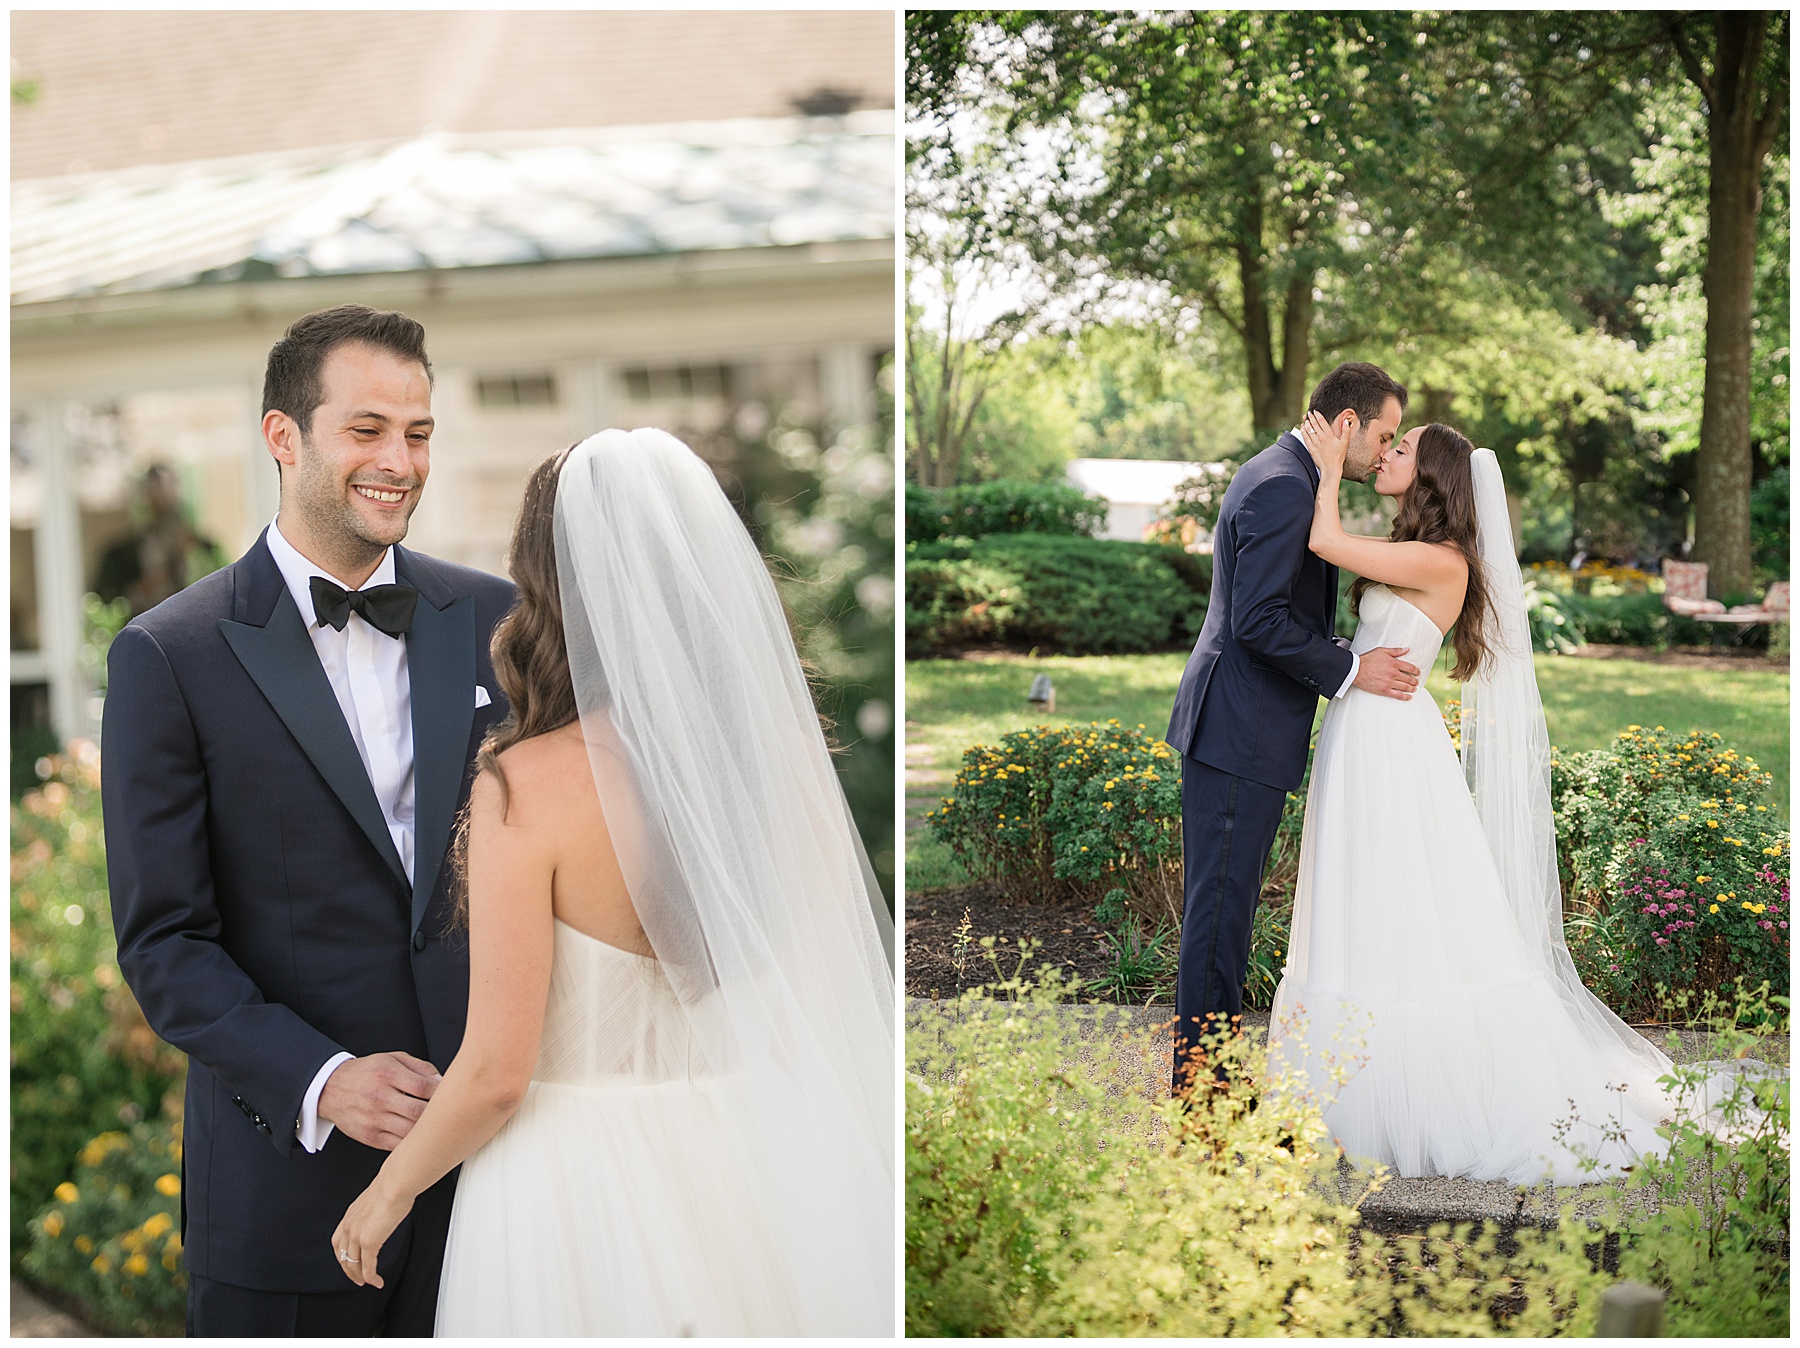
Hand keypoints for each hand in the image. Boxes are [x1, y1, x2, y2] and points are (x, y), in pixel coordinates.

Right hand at [318, 1052, 440, 1150]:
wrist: (330, 1089)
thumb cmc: (367, 1073)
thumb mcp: (392, 1059)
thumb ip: (420, 1067)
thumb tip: (442, 1080)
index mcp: (387, 1074)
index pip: (423, 1086)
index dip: (443, 1091)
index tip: (452, 1093)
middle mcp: (379, 1097)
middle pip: (418, 1111)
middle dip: (439, 1113)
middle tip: (450, 1112)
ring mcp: (373, 1119)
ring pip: (410, 1131)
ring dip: (428, 1130)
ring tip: (439, 1125)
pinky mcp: (370, 1137)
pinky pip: (398, 1145)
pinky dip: (413, 1143)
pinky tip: (421, 1136)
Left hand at [330, 1177, 412, 1287]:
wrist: (396, 1184)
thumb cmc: (393, 1185)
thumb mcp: (377, 1197)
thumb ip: (375, 1207)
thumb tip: (386, 1208)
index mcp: (351, 1214)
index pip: (338, 1242)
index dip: (342, 1256)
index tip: (350, 1262)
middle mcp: (349, 1226)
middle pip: (342, 1256)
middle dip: (349, 1271)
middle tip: (357, 1279)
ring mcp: (357, 1235)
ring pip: (353, 1265)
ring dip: (360, 1277)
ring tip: (368, 1282)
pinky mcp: (369, 1242)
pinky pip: (368, 1267)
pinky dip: (371, 1277)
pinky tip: (377, 1281)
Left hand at [1300, 410, 1350, 476]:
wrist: (1331, 468)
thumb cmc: (1339, 456)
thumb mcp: (1345, 443)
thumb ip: (1346, 431)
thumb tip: (1346, 421)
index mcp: (1329, 435)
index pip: (1322, 421)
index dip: (1318, 415)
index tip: (1315, 411)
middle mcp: (1321, 437)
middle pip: (1314, 424)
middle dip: (1310, 417)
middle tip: (1308, 413)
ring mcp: (1315, 443)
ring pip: (1309, 430)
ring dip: (1306, 423)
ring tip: (1304, 418)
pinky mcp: (1311, 448)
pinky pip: (1305, 437)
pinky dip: (1303, 431)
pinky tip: (1302, 428)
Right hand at [1353, 646, 1419, 700]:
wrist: (1355, 670)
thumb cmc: (1367, 659)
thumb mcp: (1381, 651)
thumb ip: (1396, 651)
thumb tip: (1407, 649)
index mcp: (1394, 663)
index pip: (1411, 668)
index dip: (1416, 671)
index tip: (1418, 673)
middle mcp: (1393, 673)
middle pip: (1409, 678)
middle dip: (1415, 681)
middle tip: (1416, 682)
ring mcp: (1389, 683)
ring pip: (1406, 687)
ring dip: (1412, 688)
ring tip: (1414, 689)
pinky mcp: (1384, 690)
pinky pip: (1398, 695)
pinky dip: (1406, 697)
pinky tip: (1409, 697)